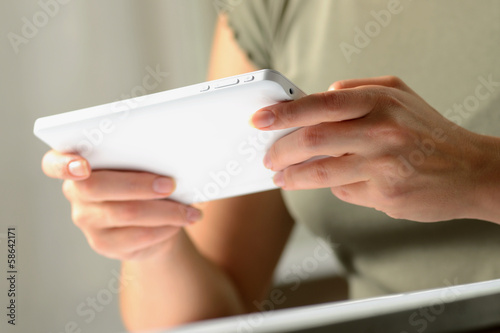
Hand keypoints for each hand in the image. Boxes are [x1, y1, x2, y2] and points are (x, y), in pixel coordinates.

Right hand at [41, 150, 202, 260]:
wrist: (154, 219)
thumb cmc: (148, 180)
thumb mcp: (144, 163)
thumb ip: (142, 156)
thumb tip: (170, 155)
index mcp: (76, 164)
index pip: (53, 163)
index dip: (64, 164)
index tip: (83, 166)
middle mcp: (75, 192)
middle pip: (95, 187)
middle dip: (138, 184)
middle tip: (170, 184)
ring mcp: (86, 221)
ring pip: (125, 213)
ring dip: (165, 211)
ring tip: (190, 210)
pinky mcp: (104, 244)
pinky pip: (137, 237)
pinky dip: (165, 227)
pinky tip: (181, 221)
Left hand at [251, 76, 488, 221]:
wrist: (471, 171)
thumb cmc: (428, 130)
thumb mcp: (398, 94)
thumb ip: (356, 88)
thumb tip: (318, 95)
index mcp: (380, 102)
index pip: (319, 104)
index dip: (284, 112)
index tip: (260, 119)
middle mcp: (380, 132)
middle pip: (312, 140)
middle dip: (279, 150)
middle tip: (267, 157)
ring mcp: (382, 166)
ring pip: (319, 172)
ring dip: (292, 177)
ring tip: (280, 177)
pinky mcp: (384, 195)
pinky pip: (342, 191)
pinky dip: (332, 186)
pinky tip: (337, 181)